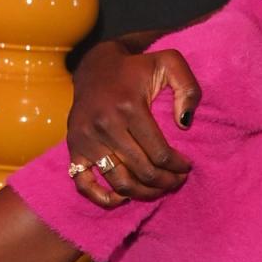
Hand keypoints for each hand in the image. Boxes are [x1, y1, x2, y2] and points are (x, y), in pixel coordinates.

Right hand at [66, 39, 198, 206]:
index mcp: (129, 107)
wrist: (95, 66)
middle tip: (178, 181)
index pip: (160, 152)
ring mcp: (86, 139)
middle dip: (166, 182)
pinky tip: (124, 198)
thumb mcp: (170, 63)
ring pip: (119, 181)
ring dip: (144, 193)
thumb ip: (188, 88)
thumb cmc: (138, 67)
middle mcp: (105, 125)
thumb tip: (185, 124)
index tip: (187, 167)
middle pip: (142, 170)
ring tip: (160, 189)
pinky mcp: (73, 147)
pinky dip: (104, 198)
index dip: (178, 166)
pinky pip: (84, 184)